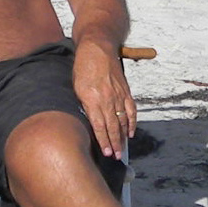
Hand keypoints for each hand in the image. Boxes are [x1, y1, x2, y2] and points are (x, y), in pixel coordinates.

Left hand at [72, 42, 135, 158]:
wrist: (97, 49)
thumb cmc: (82, 68)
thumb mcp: (76, 88)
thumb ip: (83, 105)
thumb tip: (88, 122)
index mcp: (93, 100)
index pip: (99, 126)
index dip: (104, 141)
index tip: (107, 153)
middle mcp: (107, 99)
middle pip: (112, 127)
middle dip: (115, 144)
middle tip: (116, 157)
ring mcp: (118, 95)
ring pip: (122, 121)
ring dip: (122, 137)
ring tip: (122, 150)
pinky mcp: (125, 91)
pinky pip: (131, 110)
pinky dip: (132, 122)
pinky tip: (130, 132)